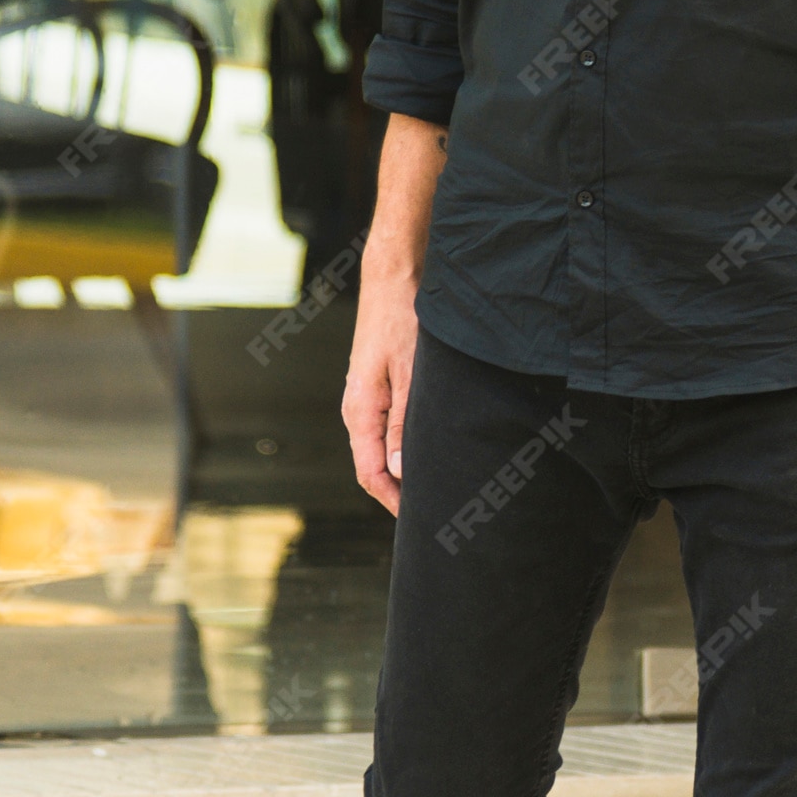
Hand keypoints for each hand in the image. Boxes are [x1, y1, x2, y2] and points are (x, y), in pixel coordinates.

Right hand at [342, 268, 418, 513]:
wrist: (393, 278)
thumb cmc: (402, 320)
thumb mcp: (410, 375)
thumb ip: (404, 424)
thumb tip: (400, 471)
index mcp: (359, 411)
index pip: (369, 473)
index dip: (393, 501)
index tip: (421, 519)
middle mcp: (358, 409)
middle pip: (374, 465)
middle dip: (401, 490)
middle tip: (436, 507)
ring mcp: (367, 398)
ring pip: (383, 446)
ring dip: (406, 466)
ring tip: (439, 482)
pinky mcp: (380, 386)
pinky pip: (388, 427)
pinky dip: (406, 443)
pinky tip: (430, 447)